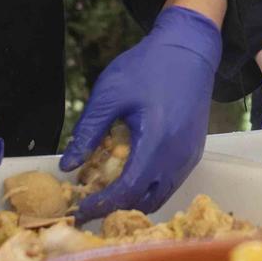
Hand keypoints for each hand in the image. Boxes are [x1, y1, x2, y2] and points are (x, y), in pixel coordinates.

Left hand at [60, 6, 221, 217]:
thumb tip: (68, 165)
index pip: (127, 191)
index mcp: (156, 142)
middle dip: (116, 207)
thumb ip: (88, 131)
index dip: (102, 205)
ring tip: (108, 190)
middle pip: (145, 201)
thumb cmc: (149, 66)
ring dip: (134, 199)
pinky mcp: (193, 153)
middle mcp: (177, 156)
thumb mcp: (110, 94)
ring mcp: (189, 157)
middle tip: (90, 202)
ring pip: (160, 196)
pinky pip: (170, 183)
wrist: (189, 50)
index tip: (80, 210)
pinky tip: (131, 174)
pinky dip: (149, 188)